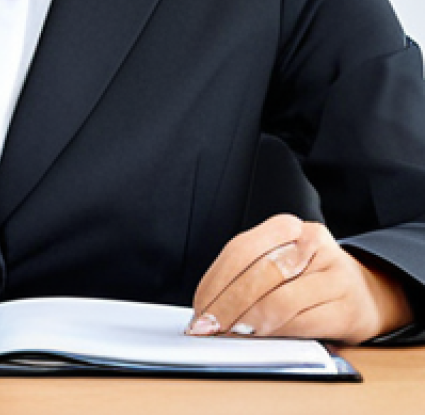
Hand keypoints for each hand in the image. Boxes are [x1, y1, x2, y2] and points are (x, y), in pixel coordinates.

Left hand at [188, 214, 412, 343]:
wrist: (364, 293)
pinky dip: (277, 333)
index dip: (215, 280)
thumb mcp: (278, 262)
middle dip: (227, 305)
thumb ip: (247, 274)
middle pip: (258, 274)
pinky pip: (302, 323)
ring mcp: (334, 273)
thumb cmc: (307, 278)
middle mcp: (312, 242)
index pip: (241, 249)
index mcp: (287, 226)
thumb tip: (208, 307)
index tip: (199, 307)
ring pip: (280, 300)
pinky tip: (263, 338)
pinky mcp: (348, 307)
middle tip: (208, 327)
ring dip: (250, 322)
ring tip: (232, 333)